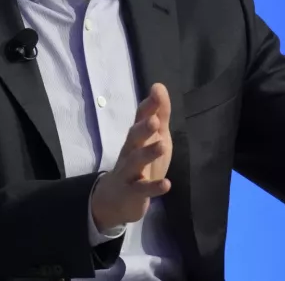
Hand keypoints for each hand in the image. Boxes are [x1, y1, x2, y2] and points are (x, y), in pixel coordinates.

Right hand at [91, 84, 172, 230]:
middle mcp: (130, 151)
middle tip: (155, 120)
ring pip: (135, 161)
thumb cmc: (141, 162)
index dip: (149, 106)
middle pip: (134, 137)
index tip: (156, 91)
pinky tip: (167, 184)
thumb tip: (159, 86)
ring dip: (148, 153)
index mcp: (136, 137)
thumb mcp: (154, 136)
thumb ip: (159, 113)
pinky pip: (142, 190)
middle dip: (143, 128)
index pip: (140, 118)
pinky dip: (154, 187)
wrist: (117, 198)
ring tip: (162, 146)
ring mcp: (129, 172)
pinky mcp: (132, 192)